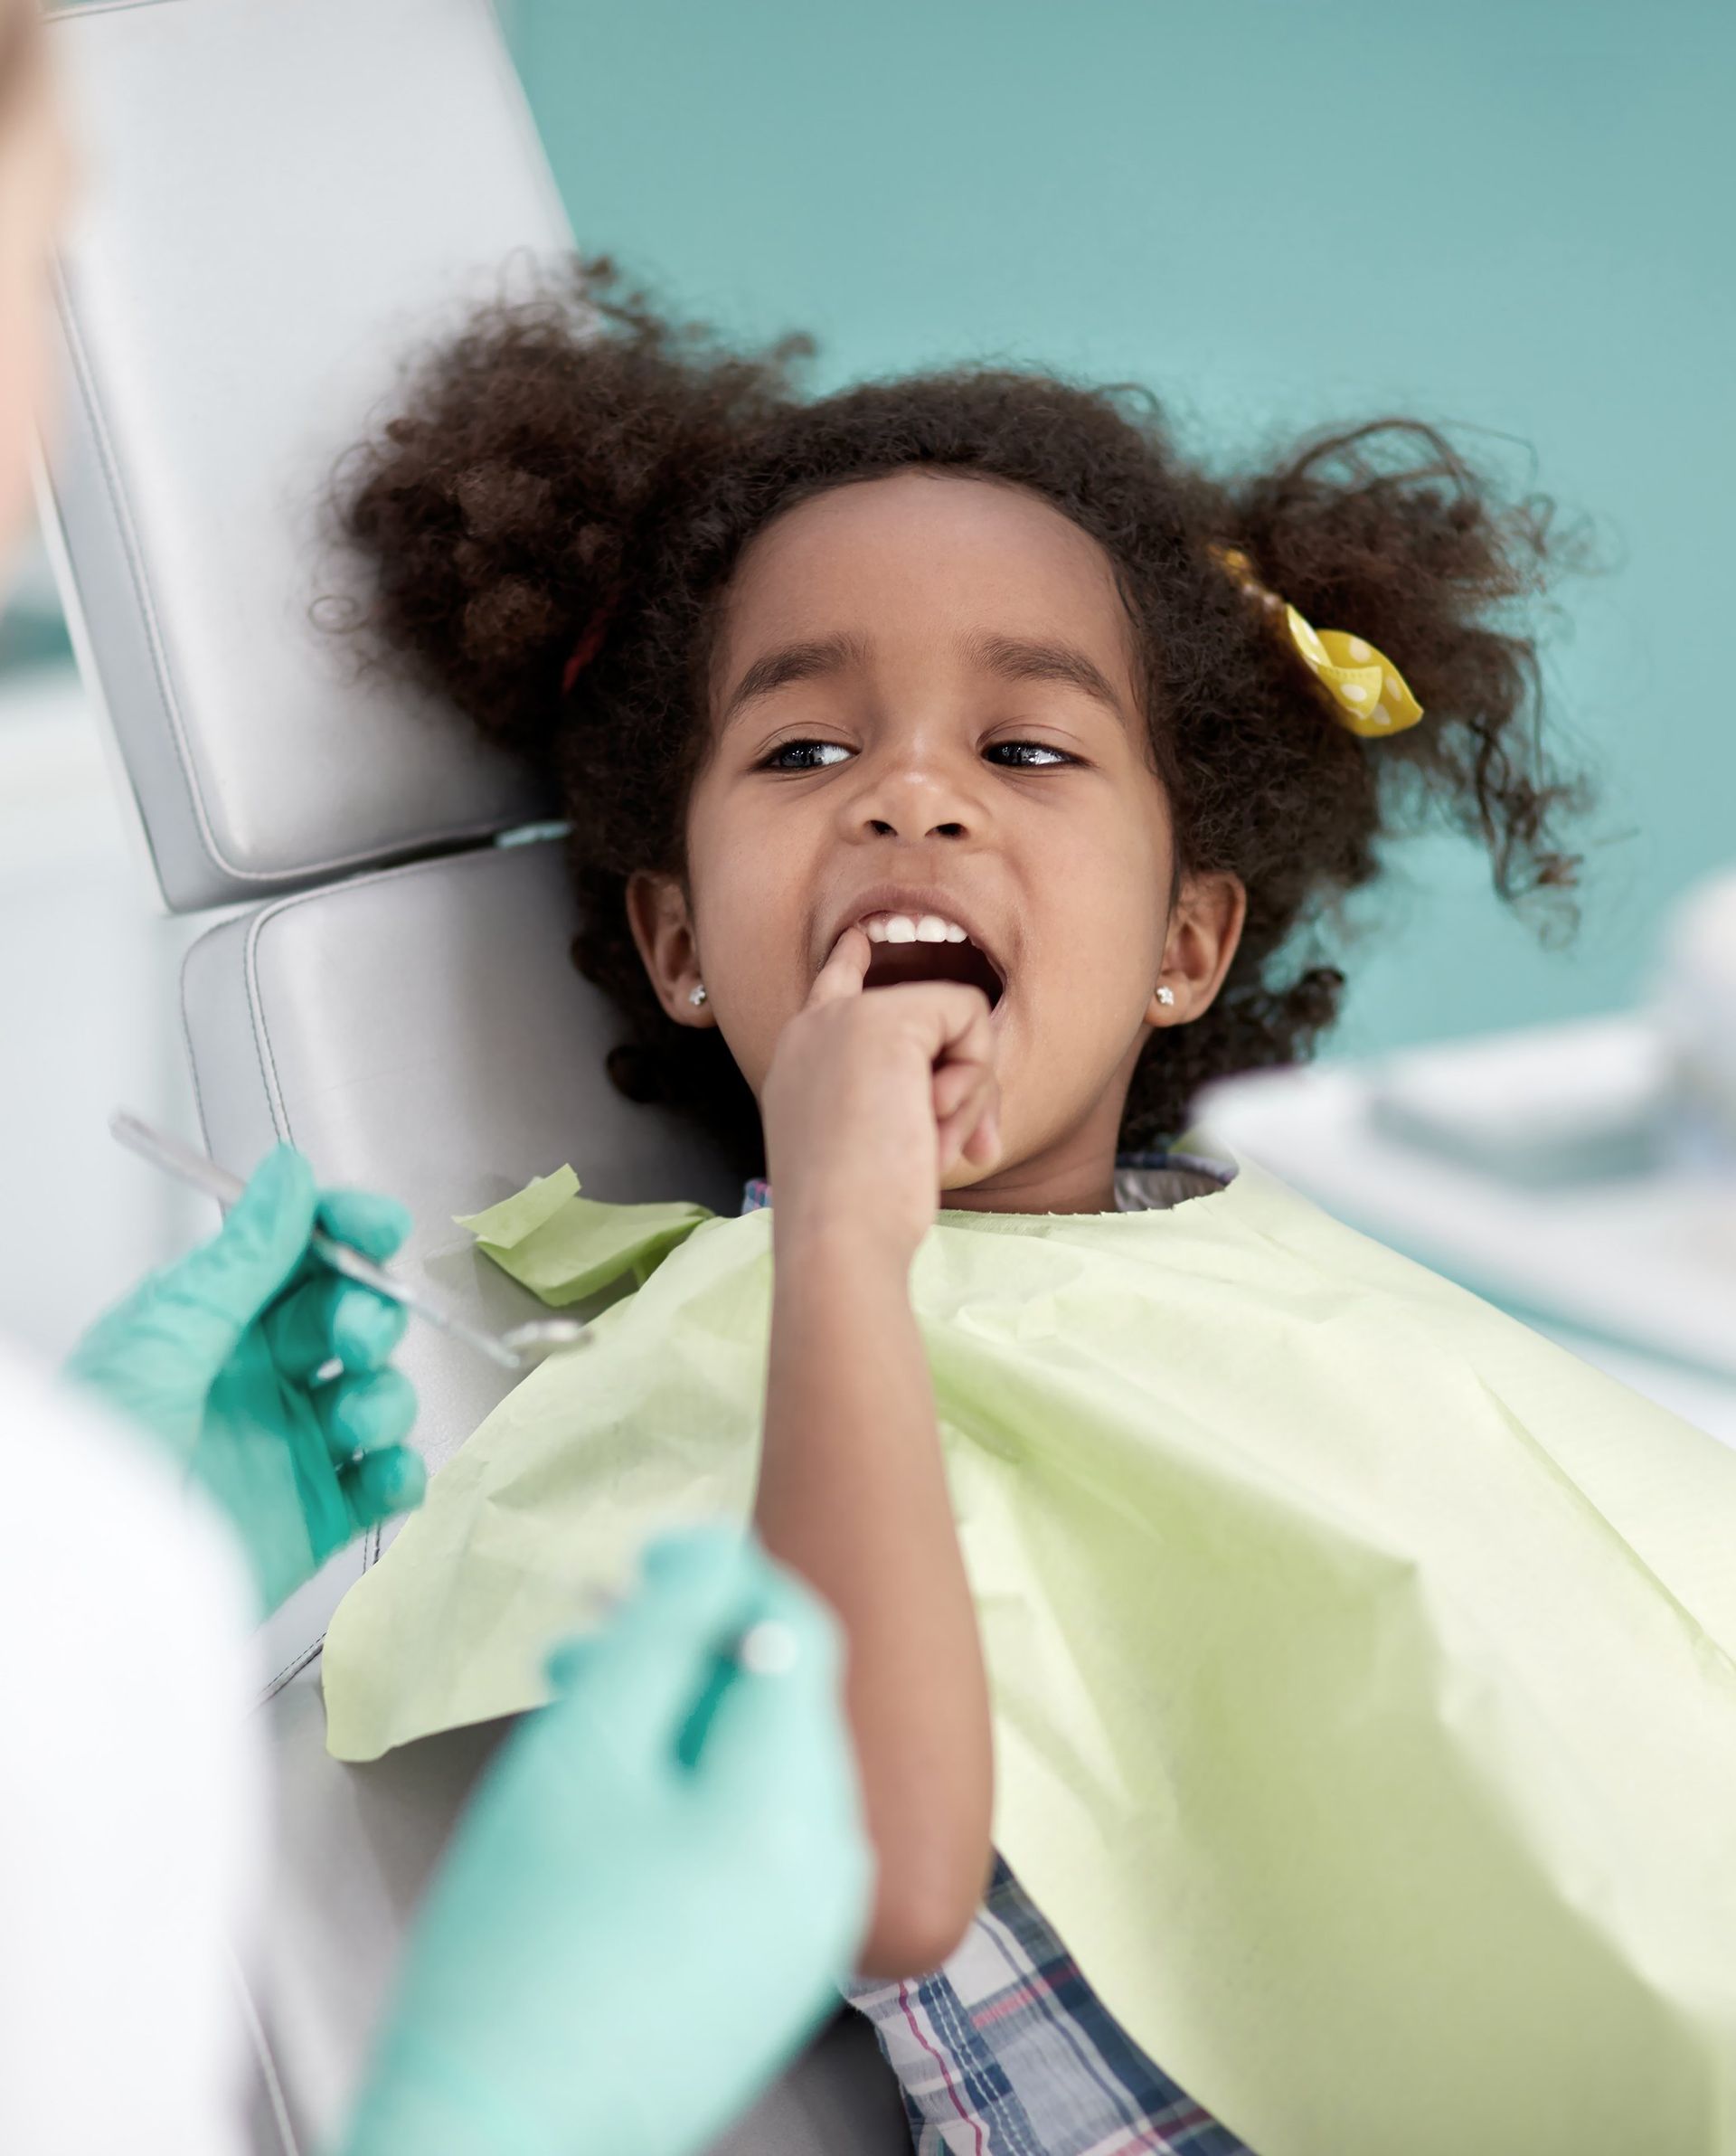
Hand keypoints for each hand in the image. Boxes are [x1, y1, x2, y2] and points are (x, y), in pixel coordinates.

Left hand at [64, 1143, 422, 1613]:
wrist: (88, 1591)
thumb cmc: (97, 1462)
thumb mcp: (165, 1337)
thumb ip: (243, 1258)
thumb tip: (290, 1174)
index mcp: (210, 1324)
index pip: (296, 1256)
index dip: (345, 1233)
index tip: (380, 1228)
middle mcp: (254, 1379)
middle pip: (349, 1319)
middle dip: (373, 1316)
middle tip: (360, 1335)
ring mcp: (289, 1446)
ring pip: (378, 1394)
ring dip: (388, 1395)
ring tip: (359, 1418)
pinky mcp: (314, 1516)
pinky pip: (384, 1481)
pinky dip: (402, 1472)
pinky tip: (386, 1471)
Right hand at [339, 1527, 871, 2155]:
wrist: (489, 2140)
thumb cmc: (520, 1953)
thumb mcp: (584, 1750)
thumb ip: (663, 1632)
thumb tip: (721, 1556)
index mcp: (801, 1808)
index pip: (798, 1630)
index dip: (720, 1576)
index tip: (643, 1561)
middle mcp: (833, 1872)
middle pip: (777, 1706)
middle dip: (680, 1662)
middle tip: (578, 1650)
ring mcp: (809, 1936)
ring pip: (758, 1775)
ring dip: (674, 1730)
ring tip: (574, 1730)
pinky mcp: (770, 1979)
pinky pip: (750, 1849)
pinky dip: (687, 1806)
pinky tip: (603, 1816)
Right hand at [761, 923, 1001, 1270]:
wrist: (838, 1236)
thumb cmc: (856, 1218)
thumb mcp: (870, 1151)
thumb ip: (900, 1107)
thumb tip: (969, 1106)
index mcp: (799, 1060)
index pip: (828, 990)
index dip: (849, 963)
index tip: (859, 939)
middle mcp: (817, 1027)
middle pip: (924, 1019)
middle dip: (963, 1084)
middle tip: (961, 1149)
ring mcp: (848, 1016)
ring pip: (956, 1021)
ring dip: (968, 1094)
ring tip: (930, 1143)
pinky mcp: (887, 1017)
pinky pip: (970, 1017)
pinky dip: (973, 1078)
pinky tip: (935, 1118)